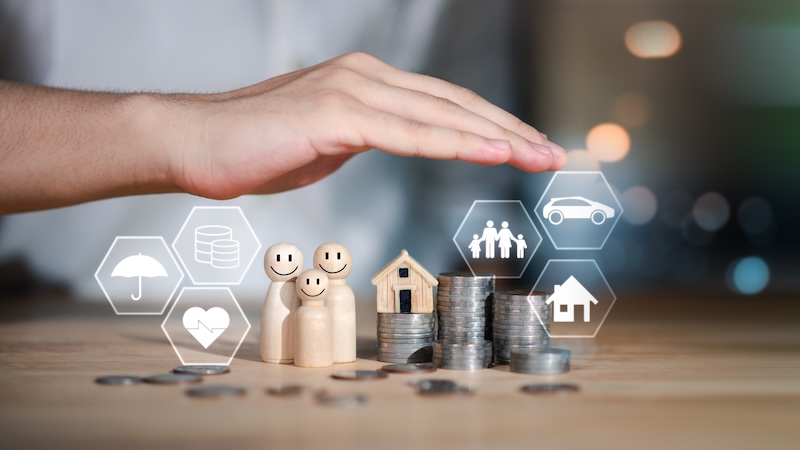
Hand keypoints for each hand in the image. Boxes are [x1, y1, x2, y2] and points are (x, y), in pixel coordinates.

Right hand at [170, 52, 566, 199]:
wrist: (192, 143)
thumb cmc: (252, 148)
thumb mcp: (325, 143)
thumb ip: (364, 138)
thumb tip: (393, 143)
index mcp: (365, 83)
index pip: (443, 106)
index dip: (491, 126)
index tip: (528, 147)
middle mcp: (365, 77)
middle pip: (455, 104)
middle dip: (511, 130)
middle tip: (554, 153)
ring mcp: (351, 91)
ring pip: (441, 114)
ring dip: (497, 136)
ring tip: (541, 155)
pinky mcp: (335, 114)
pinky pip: (407, 132)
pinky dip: (454, 142)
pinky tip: (493, 151)